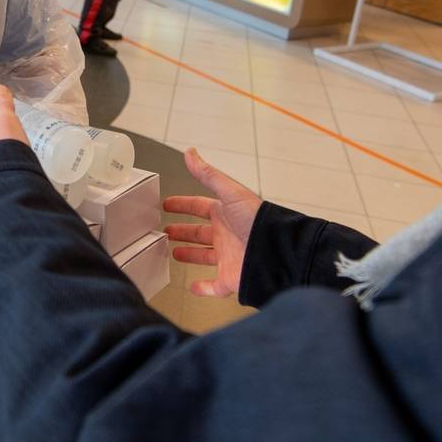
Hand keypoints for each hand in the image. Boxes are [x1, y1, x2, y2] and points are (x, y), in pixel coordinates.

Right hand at [162, 148, 262, 297]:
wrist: (276, 250)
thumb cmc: (256, 220)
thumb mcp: (230, 192)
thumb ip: (208, 174)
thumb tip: (191, 153)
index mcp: (226, 215)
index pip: (199, 207)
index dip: (183, 205)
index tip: (168, 204)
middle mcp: (226, 235)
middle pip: (199, 233)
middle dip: (182, 231)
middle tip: (166, 230)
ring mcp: (228, 258)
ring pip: (203, 256)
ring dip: (189, 254)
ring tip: (173, 252)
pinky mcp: (230, 279)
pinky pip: (214, 286)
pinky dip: (202, 288)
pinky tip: (193, 287)